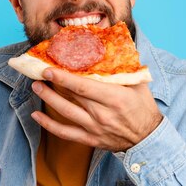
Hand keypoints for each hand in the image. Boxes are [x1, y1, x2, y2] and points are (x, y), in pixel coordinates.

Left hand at [30, 68, 162, 151]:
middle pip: (71, 97)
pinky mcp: (90, 139)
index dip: (63, 77)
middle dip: (52, 84)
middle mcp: (102, 114)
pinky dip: (49, 125)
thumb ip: (124, 68)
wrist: (148, 139)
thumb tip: (112, 46)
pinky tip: (37, 116)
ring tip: (36, 87)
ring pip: (65, 113)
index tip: (49, 69)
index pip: (83, 86)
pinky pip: (65, 133)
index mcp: (114, 98)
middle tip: (38, 72)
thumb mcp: (138, 85)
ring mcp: (95, 128)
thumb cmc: (143, 108)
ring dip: (48, 99)